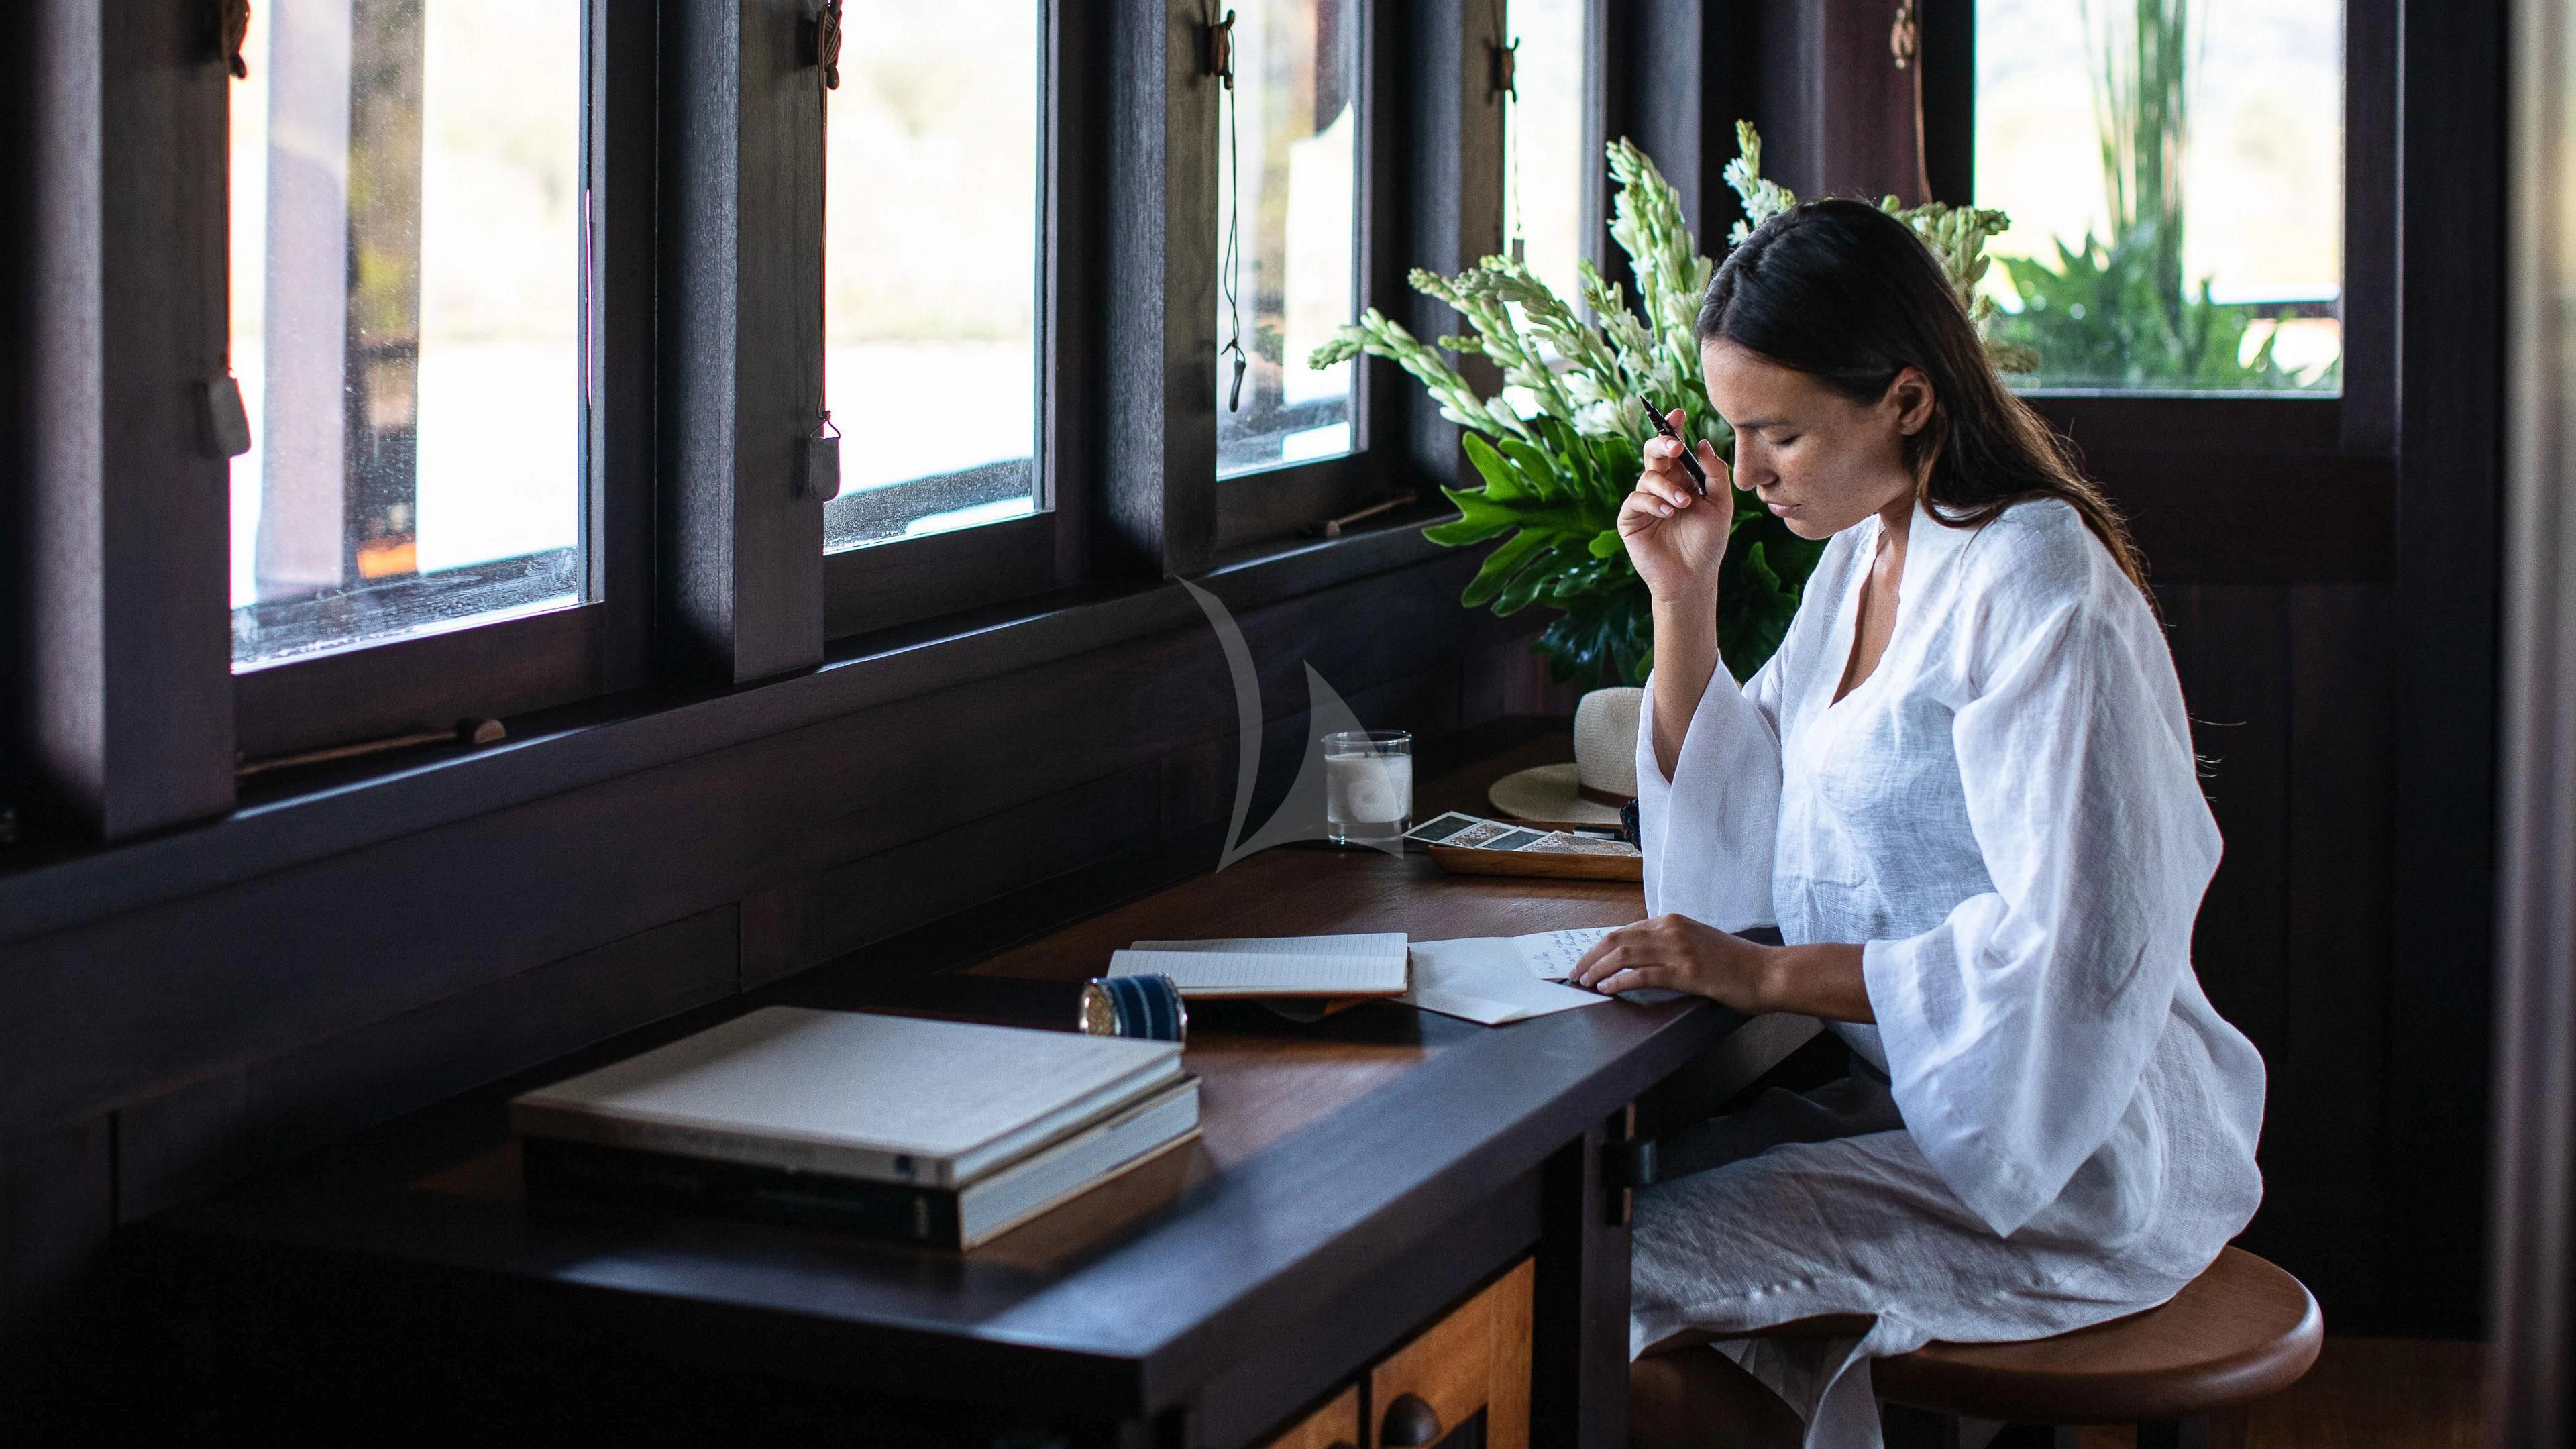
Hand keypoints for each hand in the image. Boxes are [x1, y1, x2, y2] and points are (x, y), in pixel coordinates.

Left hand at [1567, 913, 1775, 1009]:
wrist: (1767, 972)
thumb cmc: (1734, 963)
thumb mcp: (1697, 942)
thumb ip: (1670, 944)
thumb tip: (1639, 958)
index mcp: (1673, 921)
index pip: (1625, 931)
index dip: (1599, 947)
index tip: (1585, 960)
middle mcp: (1672, 930)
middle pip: (1617, 940)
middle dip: (1590, 957)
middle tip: (1575, 973)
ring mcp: (1679, 950)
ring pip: (1624, 955)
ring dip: (1598, 969)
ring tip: (1584, 982)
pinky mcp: (1687, 972)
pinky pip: (1643, 975)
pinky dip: (1620, 982)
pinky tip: (1607, 990)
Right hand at [1619, 410, 1736, 603]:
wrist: (1692, 576)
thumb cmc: (1707, 542)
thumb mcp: (1720, 505)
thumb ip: (1714, 474)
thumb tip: (1702, 443)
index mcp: (1683, 478)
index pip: (1674, 448)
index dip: (1673, 428)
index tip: (1679, 413)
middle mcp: (1662, 486)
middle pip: (1654, 452)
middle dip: (1663, 443)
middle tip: (1676, 446)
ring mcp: (1644, 502)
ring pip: (1648, 476)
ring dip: (1667, 486)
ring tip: (1683, 504)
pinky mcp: (1630, 518)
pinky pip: (1636, 498)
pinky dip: (1653, 502)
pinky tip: (1668, 512)